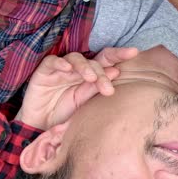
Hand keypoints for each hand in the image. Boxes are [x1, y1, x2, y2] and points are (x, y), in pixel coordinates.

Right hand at [16, 48, 138, 128]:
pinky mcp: (44, 71)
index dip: (119, 55)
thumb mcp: (85, 104)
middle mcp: (78, 70)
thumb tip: (116, 71)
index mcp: (91, 76)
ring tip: (91, 79)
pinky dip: (60, 63)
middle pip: (93, 62)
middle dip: (102, 72)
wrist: (43, 126)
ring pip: (75, 59)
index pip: (106, 61)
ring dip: (85, 67)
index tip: (134, 52)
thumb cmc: (66, 114)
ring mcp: (61, 69)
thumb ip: (97, 88)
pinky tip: (67, 69)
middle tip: (107, 88)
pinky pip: (53, 62)